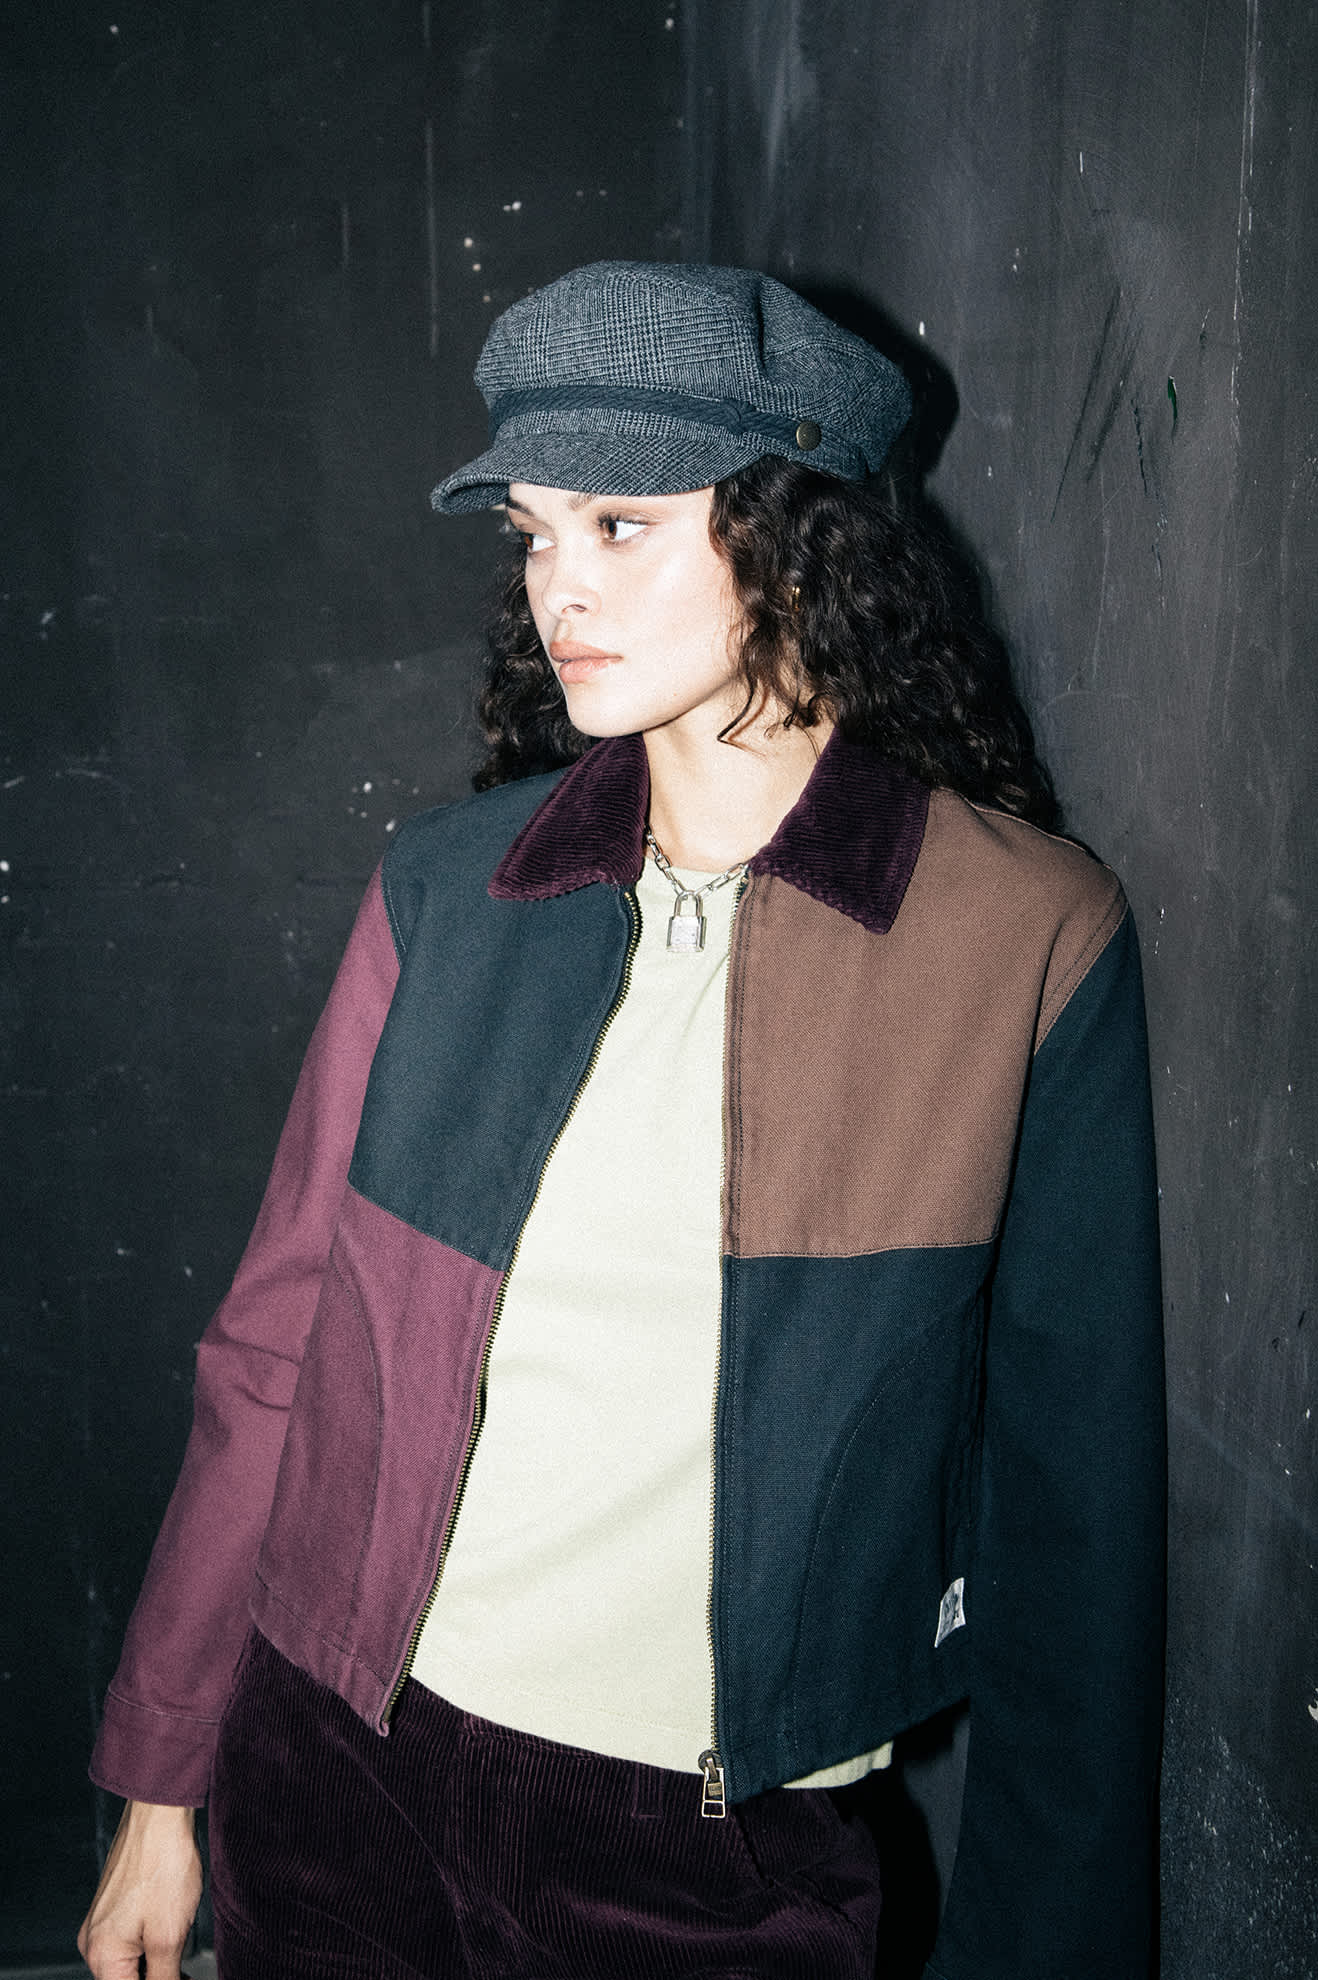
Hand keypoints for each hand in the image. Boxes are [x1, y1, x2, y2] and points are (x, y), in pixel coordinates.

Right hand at [77, 1799, 201, 1978]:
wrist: (159, 1814)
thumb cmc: (162, 1864)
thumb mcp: (169, 1936)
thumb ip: (164, 1978)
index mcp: (102, 1956)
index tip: (182, 1977)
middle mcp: (94, 1942)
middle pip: (126, 1979)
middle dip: (158, 1976)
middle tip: (185, 1969)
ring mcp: (101, 1923)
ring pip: (128, 1962)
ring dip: (155, 1963)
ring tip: (181, 1947)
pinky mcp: (112, 1907)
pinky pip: (128, 1940)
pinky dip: (150, 1944)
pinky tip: (171, 1932)